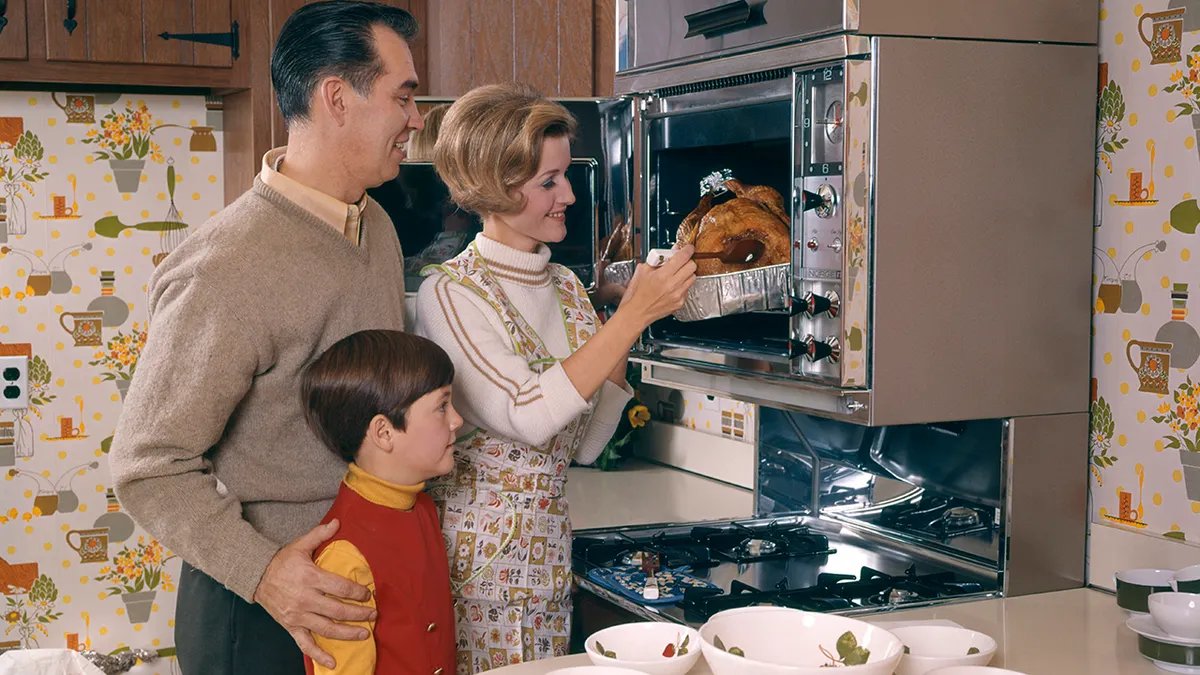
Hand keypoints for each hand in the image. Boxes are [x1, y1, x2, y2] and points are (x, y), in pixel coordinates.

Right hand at [253, 519, 374, 668]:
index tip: (368, 594)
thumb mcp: (300, 544)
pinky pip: (305, 644)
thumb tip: (338, 521)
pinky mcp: (290, 626)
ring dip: (347, 633)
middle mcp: (305, 599)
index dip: (357, 592)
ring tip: (364, 633)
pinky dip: (319, 655)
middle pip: (337, 610)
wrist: (255, 576)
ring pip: (327, 628)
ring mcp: (297, 615)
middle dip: (358, 613)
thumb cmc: (281, 560)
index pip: (340, 587)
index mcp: (310, 577)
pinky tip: (333, 662)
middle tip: (373, 614)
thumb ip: (320, 534)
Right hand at [619, 244, 696, 326]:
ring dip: (686, 273)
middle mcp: (672, 285)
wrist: (636, 313)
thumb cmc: (636, 294)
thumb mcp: (642, 271)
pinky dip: (682, 285)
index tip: (688, 248)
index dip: (687, 249)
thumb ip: (657, 260)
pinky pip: (687, 289)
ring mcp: (678, 295)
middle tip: (680, 261)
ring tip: (676, 274)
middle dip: (687, 261)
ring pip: (692, 277)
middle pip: (692, 266)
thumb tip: (668, 253)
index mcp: (662, 275)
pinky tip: (673, 286)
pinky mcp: (680, 303)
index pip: (683, 257)